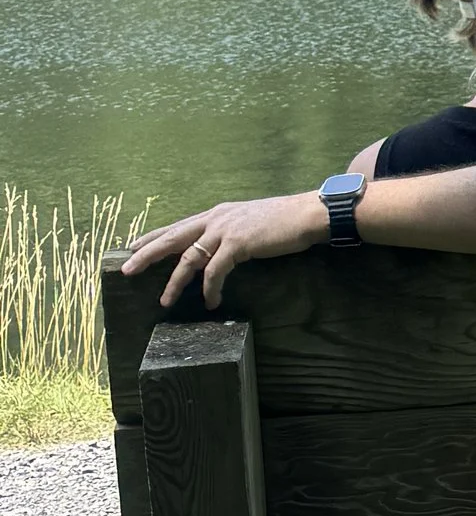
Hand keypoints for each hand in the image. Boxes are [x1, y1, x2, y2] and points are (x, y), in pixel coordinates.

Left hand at [124, 192, 325, 306]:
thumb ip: (232, 231)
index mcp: (218, 213)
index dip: (155, 236)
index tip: (134, 246)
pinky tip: (211, 302)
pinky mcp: (238, 244)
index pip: (178, 225)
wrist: (307, 214)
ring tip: (165, 301)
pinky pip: (215, 271)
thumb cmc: (285, 221)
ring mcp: (225, 230)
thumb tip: (222, 249)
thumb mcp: (250, 222)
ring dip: (174, 282)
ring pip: (188, 258)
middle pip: (172, 237)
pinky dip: (210, 288)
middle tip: (126, 270)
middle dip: (147, 254)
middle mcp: (216, 218)